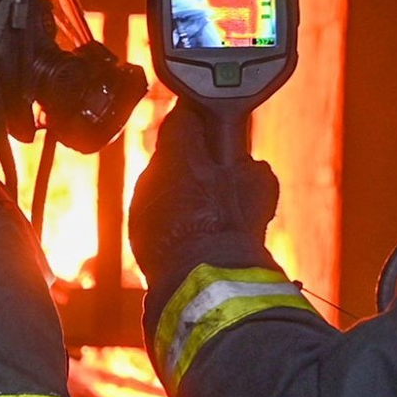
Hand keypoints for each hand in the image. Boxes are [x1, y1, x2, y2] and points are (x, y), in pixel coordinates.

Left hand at [128, 104, 279, 289]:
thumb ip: (251, 166)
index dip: (197, 117)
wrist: (205, 279)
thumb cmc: (232, 230)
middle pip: (170, 152)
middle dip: (191, 159)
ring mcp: (141, 203)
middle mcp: (153, 173)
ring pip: (160, 184)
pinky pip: (153, 211)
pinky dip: (169, 215)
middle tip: (215, 170)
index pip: (181, 116)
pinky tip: (191, 229)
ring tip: (205, 207)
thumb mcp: (259, 189)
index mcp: (180, 154)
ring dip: (179, 189)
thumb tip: (251, 163)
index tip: (209, 121)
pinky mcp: (137, 231)